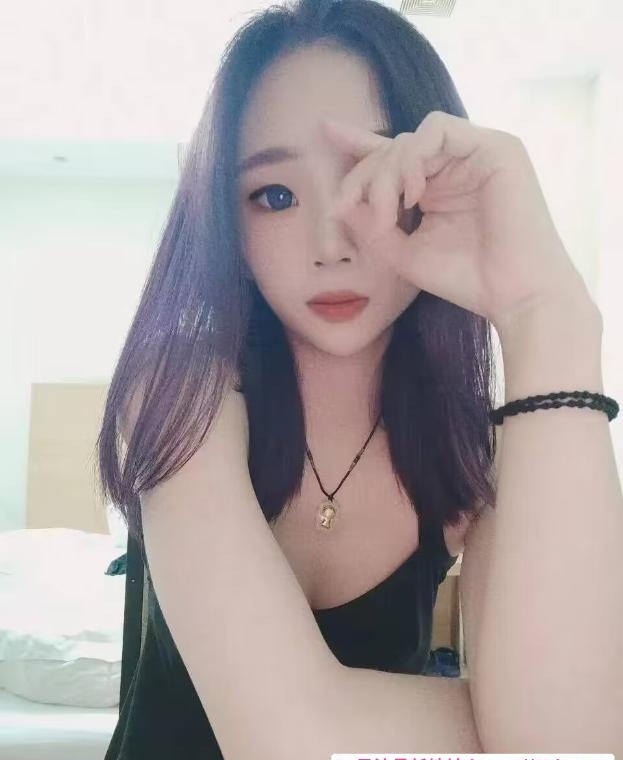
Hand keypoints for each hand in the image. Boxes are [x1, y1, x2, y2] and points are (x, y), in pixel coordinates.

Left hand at [321, 111, 593, 335]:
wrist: (513, 295)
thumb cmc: (466, 279)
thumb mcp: (404, 254)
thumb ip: (372, 228)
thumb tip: (340, 204)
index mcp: (436, 187)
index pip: (392, 156)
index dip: (358, 142)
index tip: (324, 131)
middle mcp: (455, 166)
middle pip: (391, 149)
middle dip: (363, 179)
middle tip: (351, 211)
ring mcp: (476, 154)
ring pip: (409, 140)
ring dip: (387, 174)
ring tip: (390, 212)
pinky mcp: (496, 148)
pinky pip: (438, 129)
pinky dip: (414, 157)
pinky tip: (413, 193)